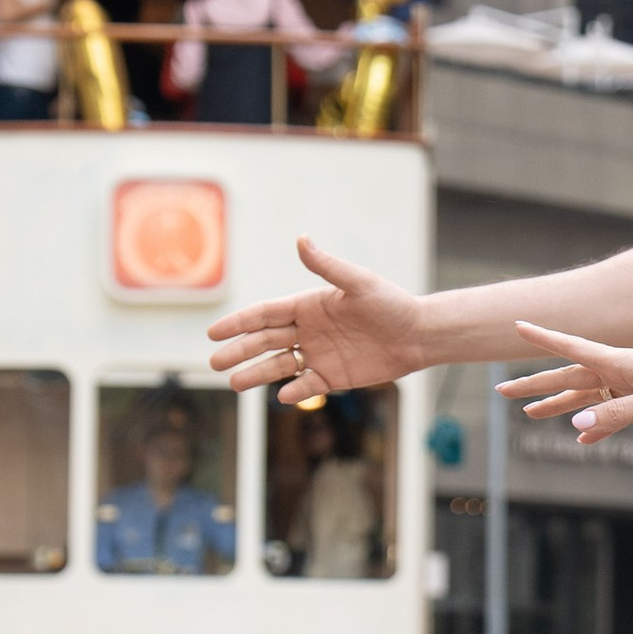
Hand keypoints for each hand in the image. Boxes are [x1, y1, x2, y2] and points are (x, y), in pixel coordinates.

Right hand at [207, 239, 425, 400]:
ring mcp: (318, 354)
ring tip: (233, 383)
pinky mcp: (333, 377)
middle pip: (264, 341)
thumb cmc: (391, 304)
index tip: (214, 332)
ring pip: (279, 365)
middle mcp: (308, 330)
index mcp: (308, 305)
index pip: (264, 314)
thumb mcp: (359, 282)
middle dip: (239, 351)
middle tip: (214, 362)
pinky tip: (282, 395)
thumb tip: (301, 238)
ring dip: (256, 374)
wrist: (419, 334)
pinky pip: (307, 385)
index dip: (239, 323)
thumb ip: (327, 266)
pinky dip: (294, 390)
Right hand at [496, 323, 632, 438]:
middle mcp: (621, 370)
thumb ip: (617, 414)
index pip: (572, 348)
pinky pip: (612, 414)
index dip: (543, 339)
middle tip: (501, 393)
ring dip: (560, 405)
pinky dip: (596, 426)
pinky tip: (582, 438)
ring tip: (530, 415)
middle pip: (569, 376)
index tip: (515, 325)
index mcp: (620, 361)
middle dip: (536, 384)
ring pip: (587, 396)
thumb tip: (575, 425)